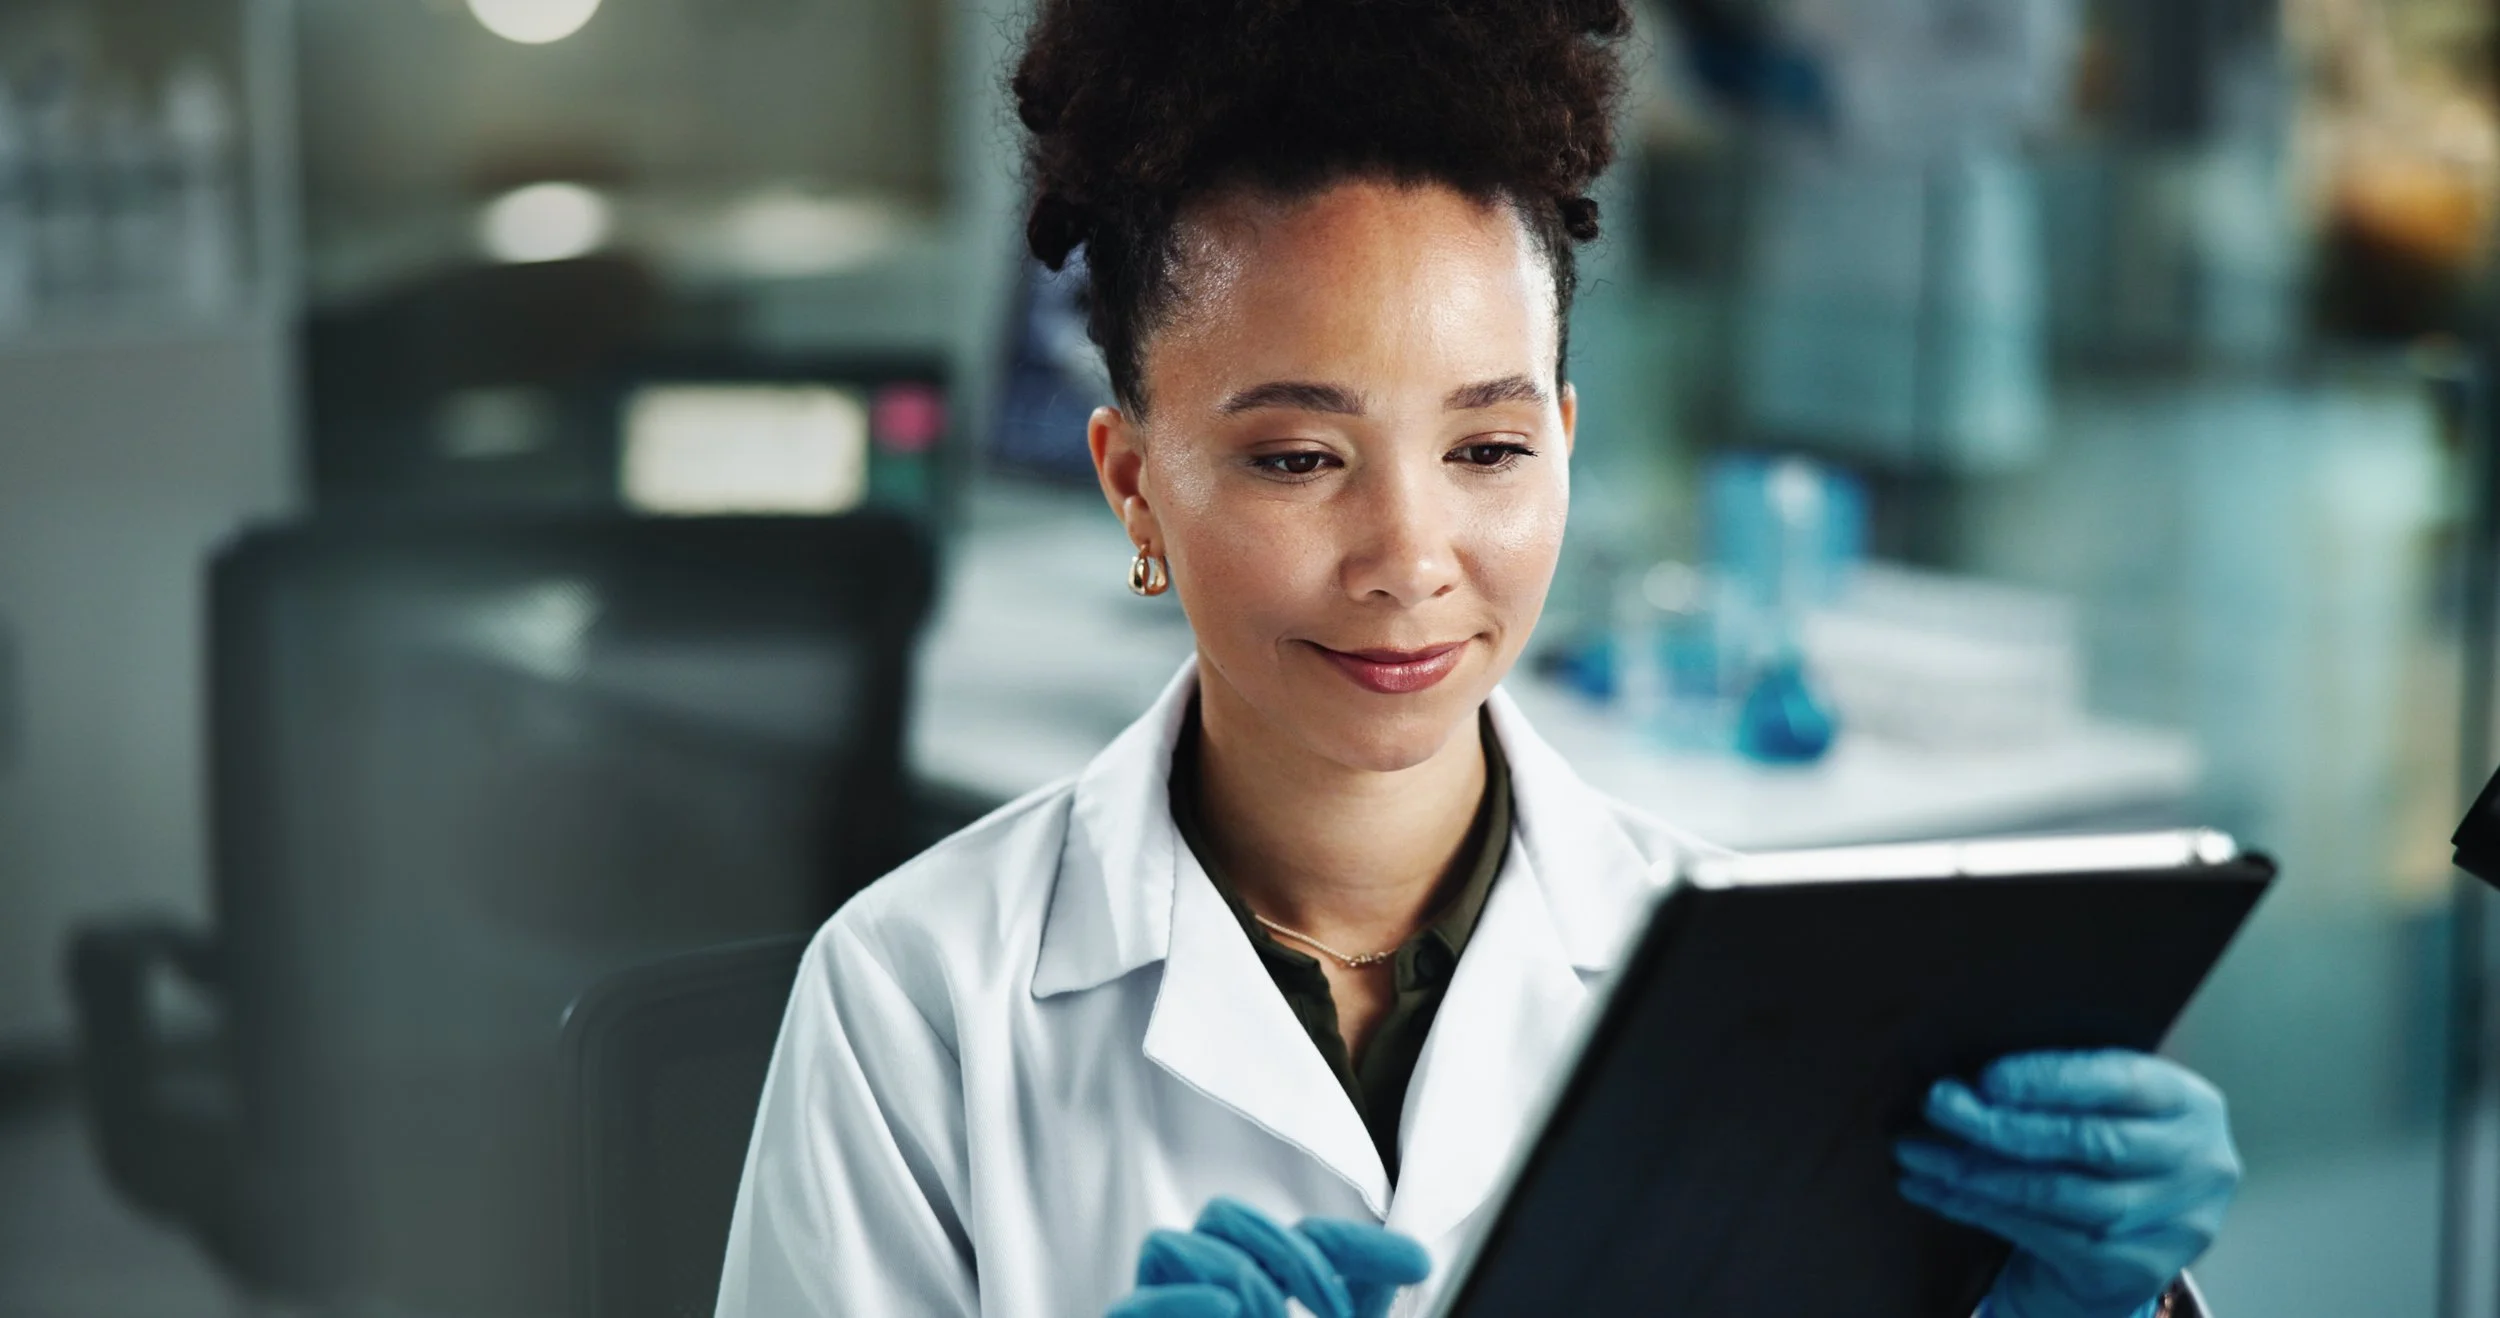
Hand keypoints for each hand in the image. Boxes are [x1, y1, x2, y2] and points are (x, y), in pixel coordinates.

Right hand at [1105, 1196, 1431, 1317]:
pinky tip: (1229, 1312)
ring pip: (1173, 1243)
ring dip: (1240, 1282)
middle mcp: (1194, 1287)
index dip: (1356, 1246)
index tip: (1419, 1263)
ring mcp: (1155, 1306)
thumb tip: (1410, 1258)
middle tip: (1330, 1316)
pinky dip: (1184, 1303)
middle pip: (1225, 1215)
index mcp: (1247, 1286)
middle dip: (1287, 1258)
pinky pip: (1139, 1301)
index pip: (1301, 1238)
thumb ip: (1356, 1301)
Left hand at [1893, 1050, 2238, 1317]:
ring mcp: (2170, 1225)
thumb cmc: (2110, 1144)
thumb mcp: (2112, 1101)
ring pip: (2058, 1194)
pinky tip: (1933, 1189)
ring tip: (1918, 1151)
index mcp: (2189, 1103)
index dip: (2053, 1079)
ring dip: (1976, 1172)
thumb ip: (2069, 1079)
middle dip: (2003, 1124)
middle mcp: (2196, 1165)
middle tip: (1938, 1103)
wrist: (2140, 1236)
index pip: (2122, 1082)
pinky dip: (1977, 1209)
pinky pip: (2041, 1234)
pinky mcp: (2132, 1271)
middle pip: (2089, 1142)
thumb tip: (1974, 1069)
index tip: (1988, 1077)